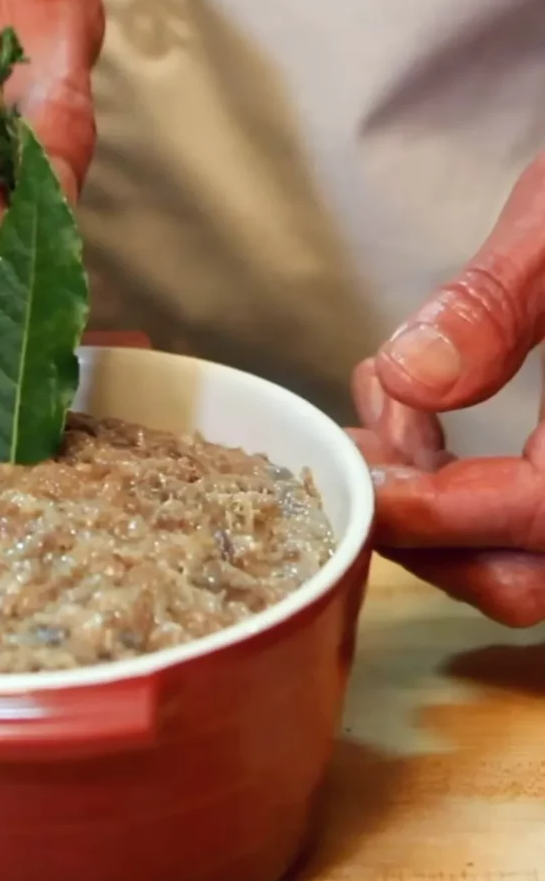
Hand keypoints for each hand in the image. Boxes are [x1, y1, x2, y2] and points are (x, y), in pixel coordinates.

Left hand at [349, 155, 544, 626]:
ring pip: (526, 558)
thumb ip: (492, 303)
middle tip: (358, 448)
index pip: (541, 513)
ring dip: (434, 503)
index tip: (355, 472)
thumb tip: (410, 376)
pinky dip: (467, 484)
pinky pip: (535, 512)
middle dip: (420, 523)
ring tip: (383, 410)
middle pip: (525, 576)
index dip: (431, 511)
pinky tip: (417, 411)